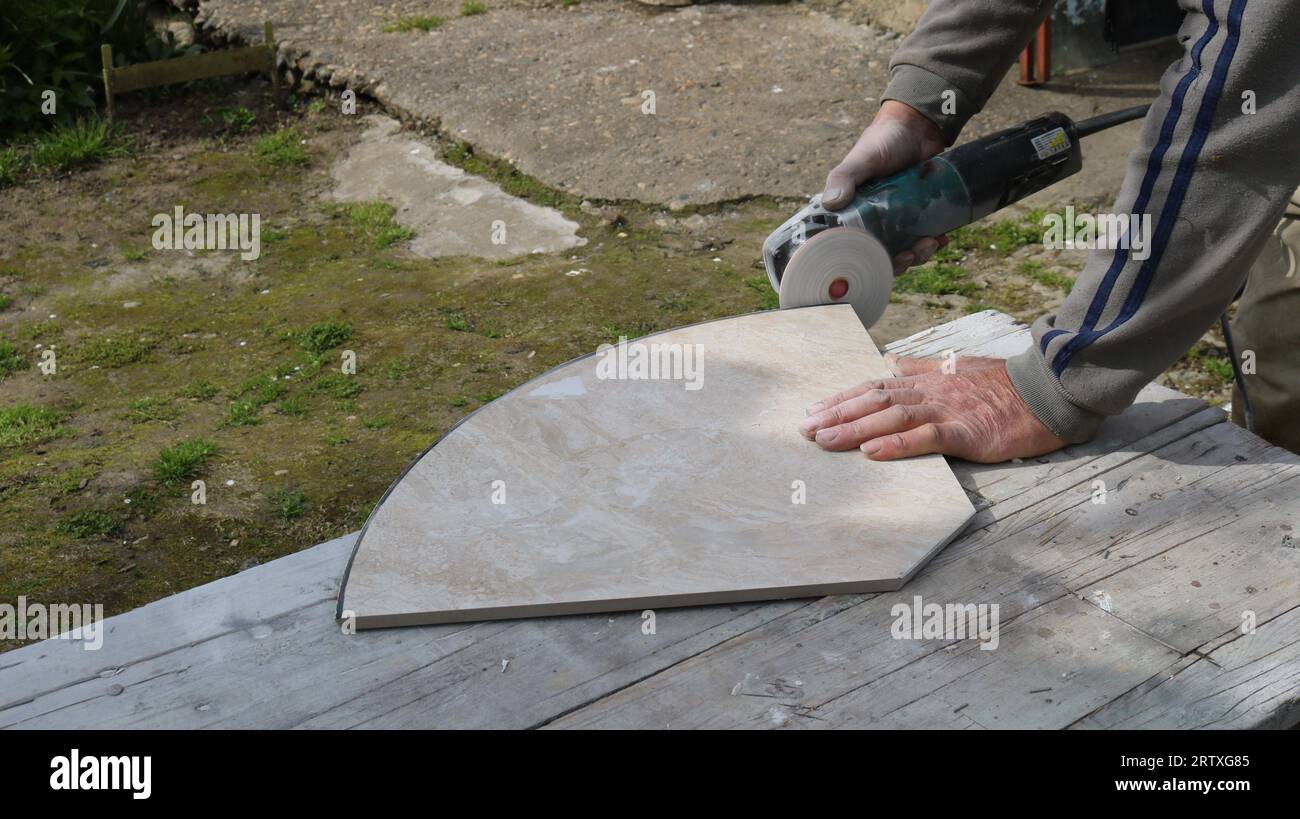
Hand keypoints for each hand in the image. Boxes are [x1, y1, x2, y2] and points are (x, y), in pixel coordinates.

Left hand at [797, 354, 1066, 462]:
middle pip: (874, 401)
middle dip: (837, 414)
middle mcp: (930, 392)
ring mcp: (947, 411)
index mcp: (927, 380)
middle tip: (804, 429)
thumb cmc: (1003, 385)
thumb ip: (922, 368)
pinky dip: (897, 444)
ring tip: (825, 440)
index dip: (842, 399)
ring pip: (892, 417)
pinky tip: (872, 452)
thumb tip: (889, 361)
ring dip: (855, 428)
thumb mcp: (958, 369)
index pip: (874, 388)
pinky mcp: (966, 431)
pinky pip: (926, 438)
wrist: (1048, 391)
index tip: (813, 410)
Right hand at [823, 100, 949, 274]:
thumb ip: (844, 177)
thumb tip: (831, 203)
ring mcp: (900, 216)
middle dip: (900, 261)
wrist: (919, 124)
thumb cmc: (883, 139)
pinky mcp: (921, 211)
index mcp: (854, 212)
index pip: (855, 246)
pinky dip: (935, 239)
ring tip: (931, 243)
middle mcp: (875, 218)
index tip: (881, 262)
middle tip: (911, 254)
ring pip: (908, 247)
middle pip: (884, 253)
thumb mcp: (861, 158)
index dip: (867, 260)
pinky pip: (927, 234)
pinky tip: (943, 236)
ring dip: (920, 253)